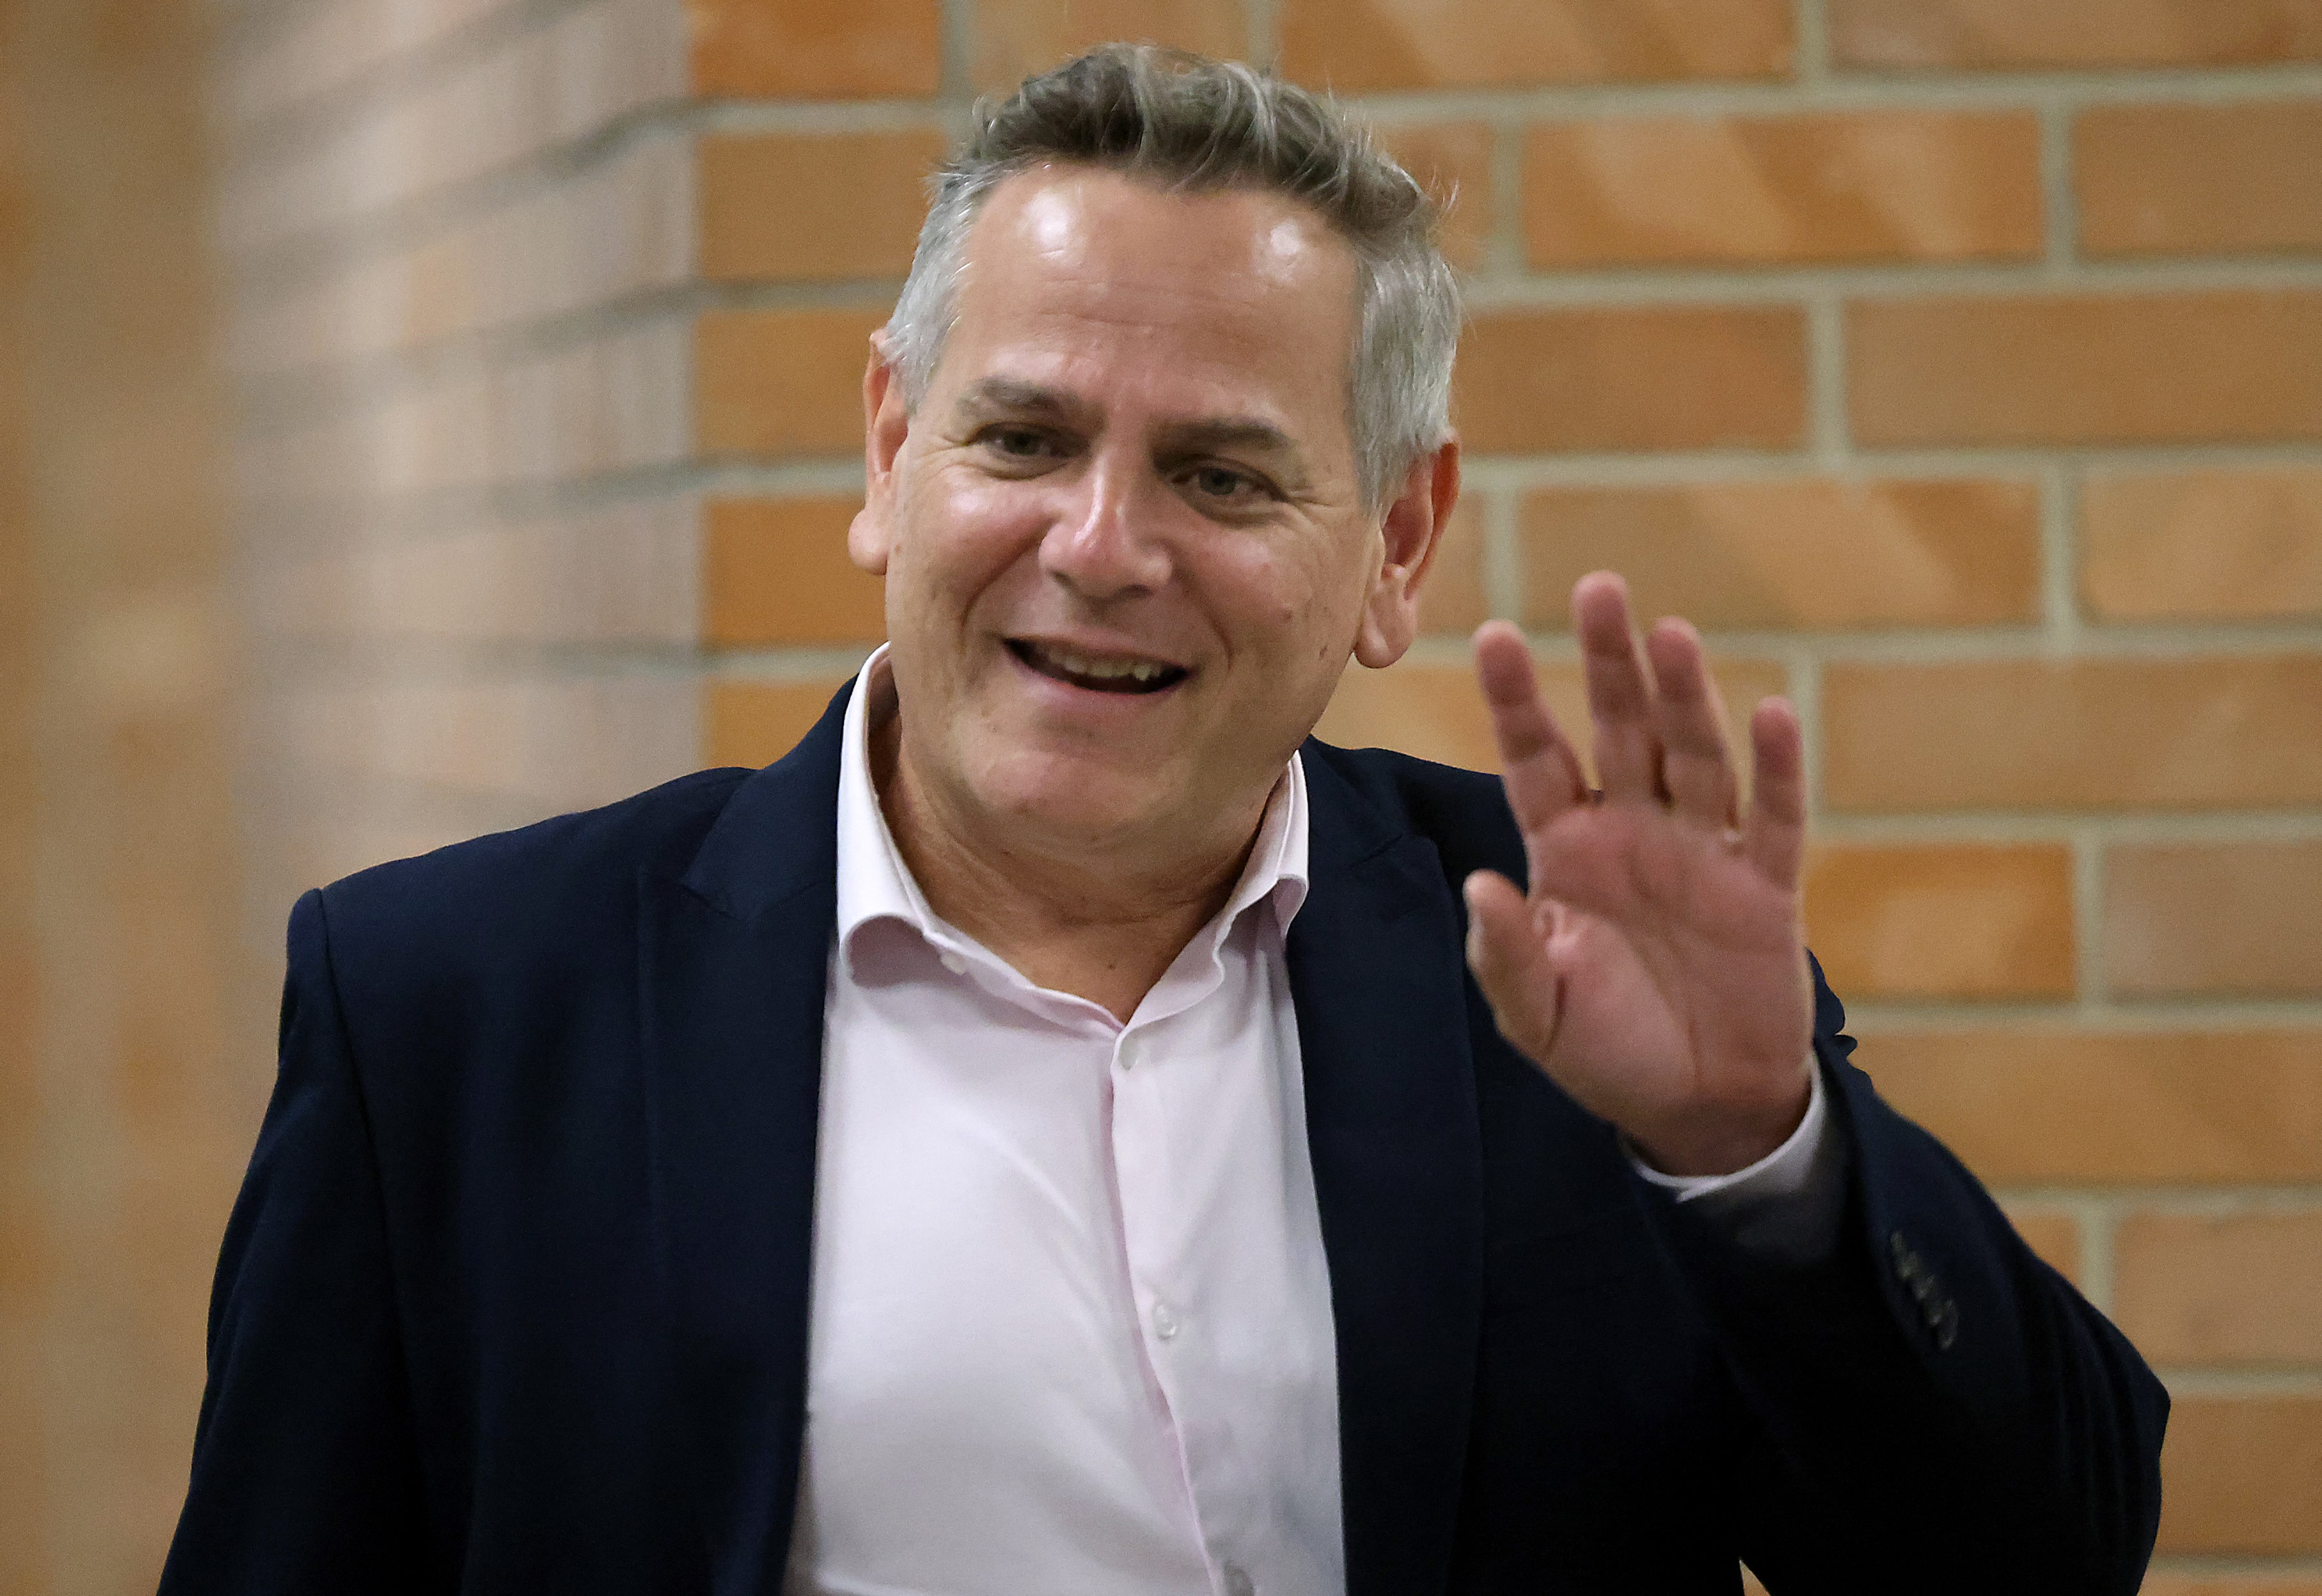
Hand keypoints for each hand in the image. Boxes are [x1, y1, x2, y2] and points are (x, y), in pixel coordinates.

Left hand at [1463, 572, 1813, 1176]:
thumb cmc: (1605, 1052)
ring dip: (1685, 695)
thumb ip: (1505, 953)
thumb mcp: (1534, 1014)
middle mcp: (1634, 832)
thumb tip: (1479, 886)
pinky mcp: (1766, 888)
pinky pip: (1774, 818)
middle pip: (1620, 729)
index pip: (1537, 758)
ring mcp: (1703, 852)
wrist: (1696, 1109)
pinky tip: (1774, 711)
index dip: (1518, 700)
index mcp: (1567, 850)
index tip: (1496, 634)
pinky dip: (1778, 768)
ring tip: (1669, 633)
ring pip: (1694, 754)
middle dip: (1609, 662)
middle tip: (1597, 588)